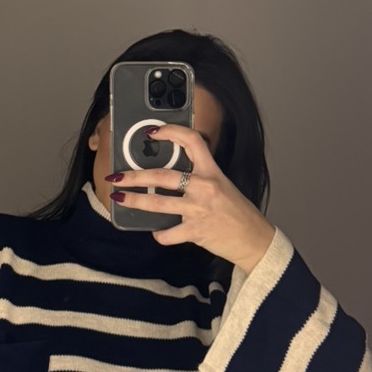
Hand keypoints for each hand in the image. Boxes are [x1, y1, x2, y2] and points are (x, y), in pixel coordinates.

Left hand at [108, 125, 276, 272]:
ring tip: (118, 199)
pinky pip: (168, 233)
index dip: (170, 132)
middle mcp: (205, 187)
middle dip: (133, 176)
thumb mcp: (222, 186)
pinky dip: (159, 235)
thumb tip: (168, 176)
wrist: (254, 240)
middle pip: (162, 175)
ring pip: (158, 203)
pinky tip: (156, 233)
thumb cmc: (237, 212)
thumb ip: (199, 178)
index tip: (151, 132)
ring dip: (134, 201)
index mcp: (212, 171)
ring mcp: (199, 209)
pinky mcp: (196, 231)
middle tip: (116, 176)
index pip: (191, 141)